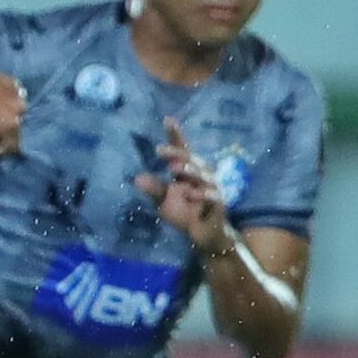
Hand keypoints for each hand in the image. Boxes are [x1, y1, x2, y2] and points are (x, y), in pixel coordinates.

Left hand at [0, 65, 24, 156]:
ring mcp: (17, 92)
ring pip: (18, 107)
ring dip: (10, 112)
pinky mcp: (10, 79)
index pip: (15, 143)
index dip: (5, 147)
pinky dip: (8, 98)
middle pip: (18, 124)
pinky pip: (14, 93)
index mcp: (12, 124)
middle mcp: (20, 108)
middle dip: (7, 128)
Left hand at [134, 118, 235, 256]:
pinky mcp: (220, 206)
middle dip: (177, 153)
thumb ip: (155, 190)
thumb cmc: (186, 215)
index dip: (176, 136)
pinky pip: (213, 198)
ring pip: (204, 177)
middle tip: (161, 151)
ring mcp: (213, 190)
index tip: (168, 120)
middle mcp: (203, 176)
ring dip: (191, 171)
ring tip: (175, 168)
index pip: (183, 150)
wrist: (205, 237)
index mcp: (189, 172)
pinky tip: (195, 193)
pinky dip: (205, 195)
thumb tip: (138, 178)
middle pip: (192, 160)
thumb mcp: (165, 202)